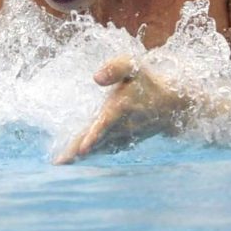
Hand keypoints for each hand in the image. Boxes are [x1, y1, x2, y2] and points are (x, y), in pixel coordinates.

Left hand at [54, 56, 188, 164]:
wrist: (172, 105)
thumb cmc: (148, 83)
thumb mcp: (134, 67)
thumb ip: (115, 68)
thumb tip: (96, 77)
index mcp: (121, 107)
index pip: (105, 123)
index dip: (94, 135)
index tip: (82, 149)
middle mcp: (122, 125)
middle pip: (97, 140)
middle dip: (78, 151)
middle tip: (59, 163)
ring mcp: (124, 136)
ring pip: (100, 147)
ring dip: (82, 156)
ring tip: (62, 163)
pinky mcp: (125, 141)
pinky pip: (107, 149)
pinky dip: (93, 155)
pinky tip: (79, 160)